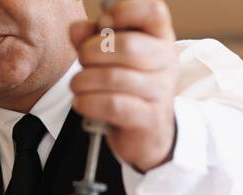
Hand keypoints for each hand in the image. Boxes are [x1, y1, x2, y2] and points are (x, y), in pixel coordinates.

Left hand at [69, 0, 179, 172]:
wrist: (147, 134)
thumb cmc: (128, 89)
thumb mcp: (110, 59)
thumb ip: (92, 39)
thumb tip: (76, 30)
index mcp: (160, 38)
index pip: (153, 11)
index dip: (124, 10)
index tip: (104, 22)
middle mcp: (165, 62)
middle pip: (127, 46)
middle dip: (92, 52)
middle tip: (82, 61)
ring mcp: (160, 91)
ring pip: (114, 78)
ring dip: (84, 80)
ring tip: (77, 85)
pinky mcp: (148, 119)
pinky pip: (113, 105)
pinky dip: (90, 102)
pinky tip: (81, 102)